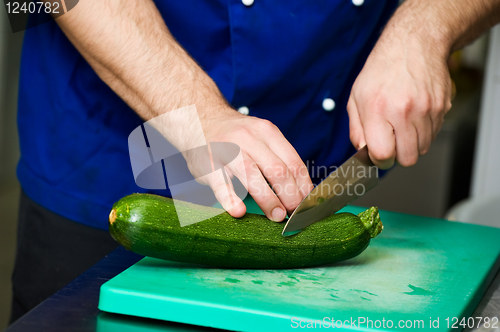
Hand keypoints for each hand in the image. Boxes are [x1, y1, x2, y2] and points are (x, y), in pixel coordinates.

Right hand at [191, 108, 313, 220]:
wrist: (198, 119)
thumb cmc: (235, 137)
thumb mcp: (259, 137)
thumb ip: (277, 159)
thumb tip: (301, 193)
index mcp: (267, 132)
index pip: (293, 162)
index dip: (303, 186)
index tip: (308, 205)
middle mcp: (248, 138)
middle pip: (276, 170)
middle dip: (290, 195)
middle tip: (295, 214)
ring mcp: (226, 150)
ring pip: (251, 175)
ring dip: (268, 200)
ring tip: (277, 216)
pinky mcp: (207, 163)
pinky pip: (220, 183)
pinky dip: (230, 199)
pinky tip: (239, 211)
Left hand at [347, 23, 452, 168]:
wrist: (414, 44)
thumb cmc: (382, 70)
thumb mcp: (356, 98)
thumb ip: (357, 130)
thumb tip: (363, 152)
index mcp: (378, 109)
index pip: (383, 155)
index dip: (379, 159)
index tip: (377, 153)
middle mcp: (404, 111)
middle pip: (407, 158)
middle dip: (397, 155)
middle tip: (390, 140)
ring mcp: (427, 110)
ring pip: (422, 149)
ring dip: (411, 143)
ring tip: (401, 124)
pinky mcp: (442, 108)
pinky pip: (433, 135)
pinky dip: (423, 132)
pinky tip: (413, 115)